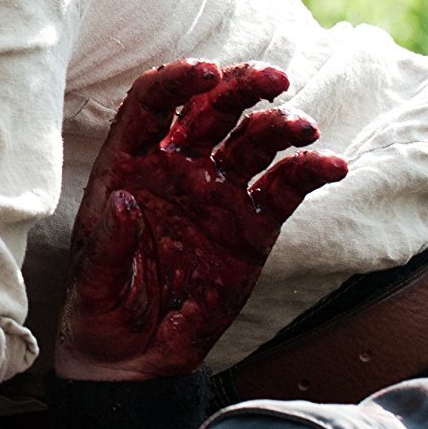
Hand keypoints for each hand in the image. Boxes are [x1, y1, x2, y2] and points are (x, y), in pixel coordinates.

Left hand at [60, 61, 347, 379]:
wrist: (136, 356)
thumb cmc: (104, 308)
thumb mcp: (96, 280)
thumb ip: (110, 243)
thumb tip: (125, 200)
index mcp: (131, 164)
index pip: (152, 103)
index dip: (178, 80)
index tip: (207, 72)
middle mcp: (177, 169)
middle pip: (211, 108)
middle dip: (242, 87)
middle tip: (273, 80)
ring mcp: (218, 194)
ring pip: (253, 141)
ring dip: (280, 125)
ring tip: (304, 128)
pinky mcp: (252, 226)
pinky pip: (285, 189)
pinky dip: (309, 172)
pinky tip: (332, 166)